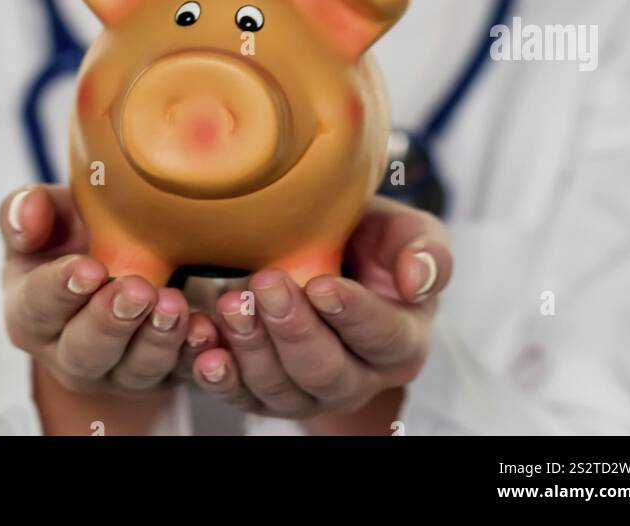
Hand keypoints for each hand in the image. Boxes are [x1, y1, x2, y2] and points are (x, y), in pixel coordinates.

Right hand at [0, 184, 219, 398]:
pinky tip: (206, 330)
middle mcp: (69, 353)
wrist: (124, 261)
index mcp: (31, 312)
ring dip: (156, 340)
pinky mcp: (162, 374)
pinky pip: (181, 374)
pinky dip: (195, 355)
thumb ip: (27, 208)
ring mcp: (117, 370)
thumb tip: (27, 210)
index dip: (61, 289)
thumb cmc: (75, 237)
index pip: (38, 306)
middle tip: (137, 291)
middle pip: (85, 351)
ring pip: (135, 369)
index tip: (88, 269)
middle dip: (112, 322)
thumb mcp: (49, 216)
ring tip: (174, 306)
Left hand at [190, 197, 451, 424]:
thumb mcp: (409, 231)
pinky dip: (219, 376)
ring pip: (282, 390)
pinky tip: (203, 348)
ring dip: (252, 349)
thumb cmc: (374, 241)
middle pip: (328, 372)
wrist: (334, 249)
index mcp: (401, 340)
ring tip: (231, 304)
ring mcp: (310, 391)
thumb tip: (417, 280)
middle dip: (294, 330)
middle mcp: (360, 378)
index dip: (352, 314)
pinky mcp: (268, 393)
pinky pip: (242, 396)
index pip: (382, 336)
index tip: (322, 285)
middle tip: (267, 284)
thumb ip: (426, 250)